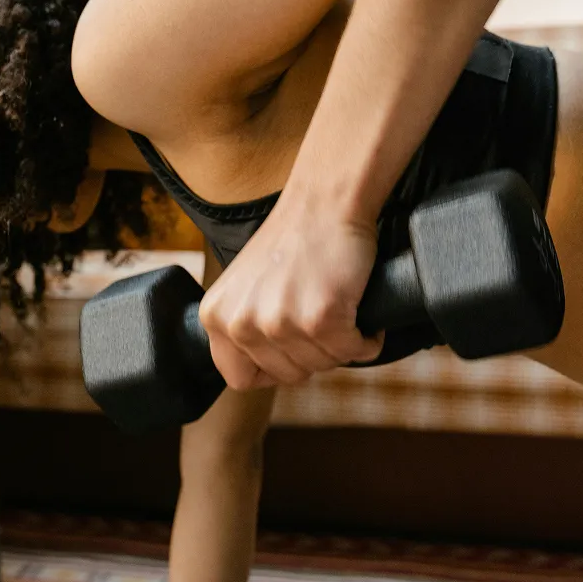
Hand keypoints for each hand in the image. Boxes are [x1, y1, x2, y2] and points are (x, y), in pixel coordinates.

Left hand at [198, 198, 383, 390]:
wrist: (324, 203)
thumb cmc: (291, 242)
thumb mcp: (244, 288)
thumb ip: (242, 327)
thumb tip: (260, 373)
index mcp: (216, 317)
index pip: (239, 378)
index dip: (271, 369)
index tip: (289, 349)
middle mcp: (241, 324)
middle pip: (287, 376)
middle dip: (312, 354)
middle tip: (319, 317)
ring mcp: (280, 323)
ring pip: (322, 366)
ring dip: (340, 344)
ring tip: (338, 308)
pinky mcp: (320, 319)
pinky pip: (354, 352)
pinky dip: (366, 338)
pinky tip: (360, 313)